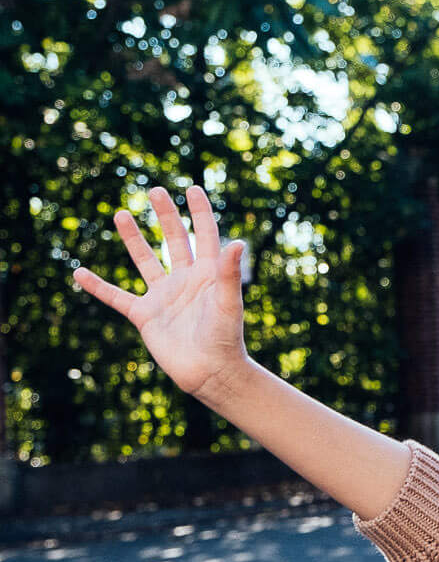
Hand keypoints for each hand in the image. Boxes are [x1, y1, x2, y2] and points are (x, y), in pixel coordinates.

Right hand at [71, 184, 251, 403]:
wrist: (210, 372)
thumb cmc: (225, 338)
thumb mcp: (227, 302)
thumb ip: (229, 273)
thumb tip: (237, 242)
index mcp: (208, 274)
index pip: (204, 235)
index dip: (200, 212)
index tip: (193, 188)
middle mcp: (185, 280)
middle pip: (174, 241)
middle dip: (165, 216)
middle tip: (154, 191)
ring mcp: (164, 297)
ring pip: (145, 261)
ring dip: (134, 239)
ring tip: (120, 213)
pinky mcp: (145, 315)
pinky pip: (116, 297)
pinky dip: (98, 286)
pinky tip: (79, 272)